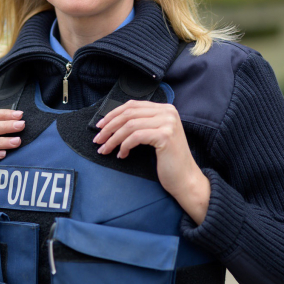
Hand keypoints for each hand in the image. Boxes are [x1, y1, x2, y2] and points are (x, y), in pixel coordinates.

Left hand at [93, 101, 209, 224]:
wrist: (184, 178)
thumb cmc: (168, 160)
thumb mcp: (154, 135)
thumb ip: (141, 124)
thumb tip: (112, 121)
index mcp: (165, 109)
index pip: (133, 105)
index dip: (113, 114)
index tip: (100, 126)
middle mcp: (168, 112)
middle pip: (129, 113)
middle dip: (109, 126)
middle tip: (98, 139)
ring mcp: (168, 123)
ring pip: (130, 125)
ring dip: (113, 139)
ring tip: (105, 150)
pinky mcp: (165, 136)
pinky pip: (135, 137)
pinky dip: (124, 146)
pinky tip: (121, 155)